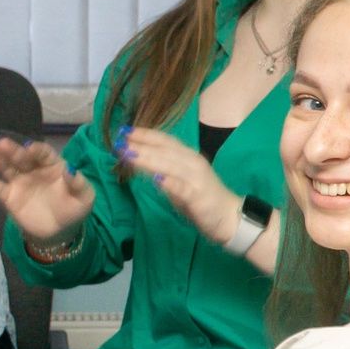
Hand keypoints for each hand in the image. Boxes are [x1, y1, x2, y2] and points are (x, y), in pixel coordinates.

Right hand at [0, 135, 94, 242]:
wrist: (59, 232)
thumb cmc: (73, 210)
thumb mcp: (85, 198)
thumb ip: (79, 183)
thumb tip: (69, 169)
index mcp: (52, 166)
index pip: (43, 154)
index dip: (36, 150)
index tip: (29, 148)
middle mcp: (34, 170)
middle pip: (22, 158)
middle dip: (12, 150)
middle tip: (2, 143)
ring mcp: (20, 183)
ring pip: (7, 168)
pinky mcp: (10, 197)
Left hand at [117, 126, 244, 244]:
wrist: (230, 217)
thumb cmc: (202, 198)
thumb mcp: (180, 180)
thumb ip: (163, 171)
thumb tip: (139, 161)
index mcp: (188, 156)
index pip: (164, 141)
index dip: (145, 134)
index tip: (124, 130)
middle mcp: (192, 163)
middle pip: (164, 150)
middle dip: (141, 145)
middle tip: (119, 141)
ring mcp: (196, 179)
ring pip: (170, 166)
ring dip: (148, 159)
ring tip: (129, 155)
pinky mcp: (198, 197)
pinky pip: (182, 189)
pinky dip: (169, 183)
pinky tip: (156, 179)